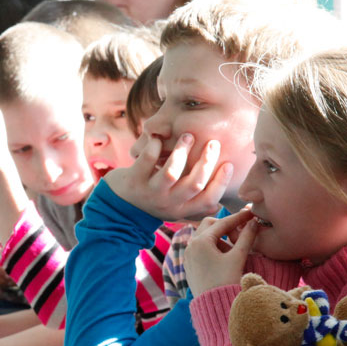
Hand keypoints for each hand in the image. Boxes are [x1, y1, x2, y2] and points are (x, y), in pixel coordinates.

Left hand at [103, 133, 232, 221]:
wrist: (118, 207)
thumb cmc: (154, 201)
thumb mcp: (175, 207)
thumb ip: (194, 204)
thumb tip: (219, 204)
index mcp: (182, 209)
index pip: (208, 199)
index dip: (221, 182)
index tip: (228, 163)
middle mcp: (168, 203)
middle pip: (194, 184)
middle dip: (206, 161)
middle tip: (212, 143)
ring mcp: (150, 192)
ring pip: (171, 172)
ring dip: (182, 152)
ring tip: (187, 136)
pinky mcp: (134, 180)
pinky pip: (147, 161)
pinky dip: (154, 147)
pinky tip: (158, 138)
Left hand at [183, 209, 259, 295]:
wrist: (214, 307)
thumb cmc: (226, 281)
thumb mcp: (238, 257)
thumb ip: (246, 237)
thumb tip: (254, 222)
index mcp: (201, 241)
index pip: (222, 223)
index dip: (238, 217)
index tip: (250, 213)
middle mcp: (191, 246)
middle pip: (209, 225)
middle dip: (225, 225)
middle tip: (240, 229)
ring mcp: (188, 256)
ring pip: (204, 237)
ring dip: (219, 236)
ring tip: (234, 245)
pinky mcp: (190, 265)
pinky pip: (201, 248)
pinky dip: (212, 246)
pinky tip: (224, 255)